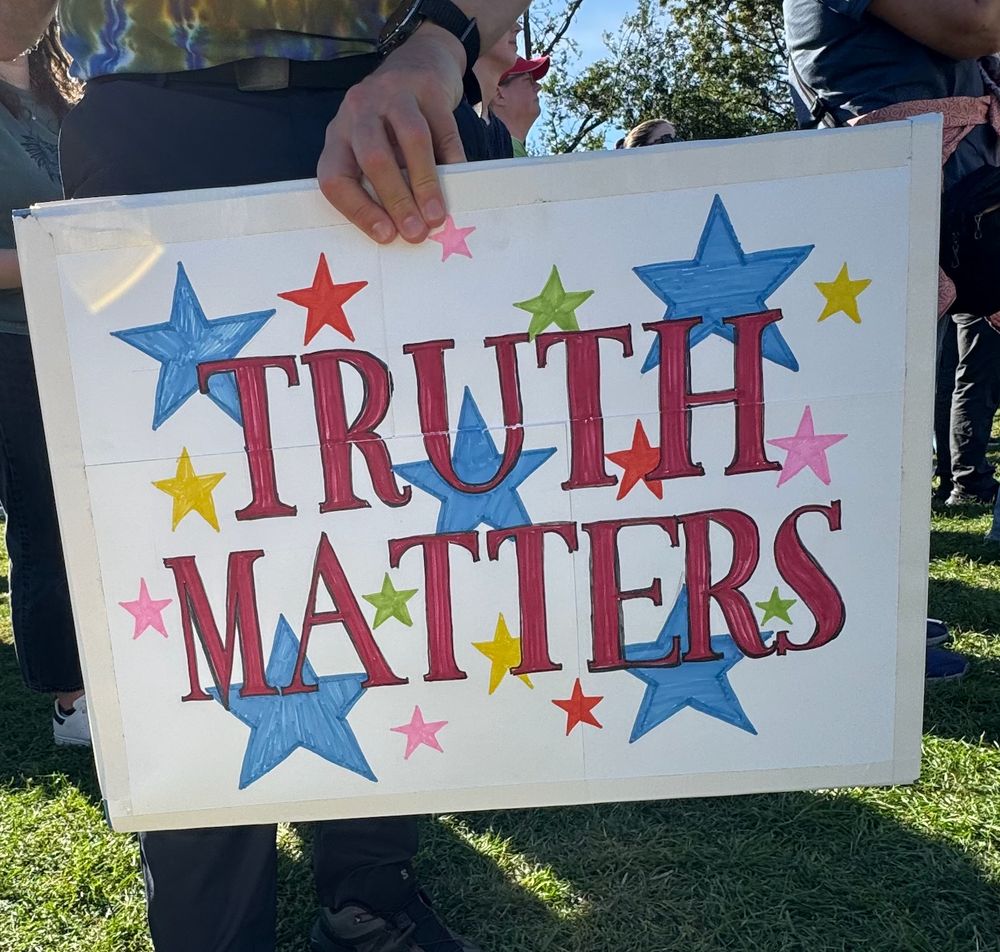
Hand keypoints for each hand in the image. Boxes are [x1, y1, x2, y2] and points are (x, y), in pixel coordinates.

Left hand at [317, 25, 467, 244]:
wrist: (421, 61)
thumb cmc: (394, 123)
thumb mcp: (378, 149)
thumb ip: (386, 183)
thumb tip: (410, 229)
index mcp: (339, 136)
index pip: (335, 176)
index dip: (358, 210)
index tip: (386, 235)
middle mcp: (359, 112)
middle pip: (373, 157)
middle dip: (395, 200)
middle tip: (415, 232)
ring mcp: (393, 94)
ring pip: (409, 138)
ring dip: (424, 182)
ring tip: (436, 215)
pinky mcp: (427, 86)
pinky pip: (443, 128)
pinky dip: (452, 159)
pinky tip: (459, 181)